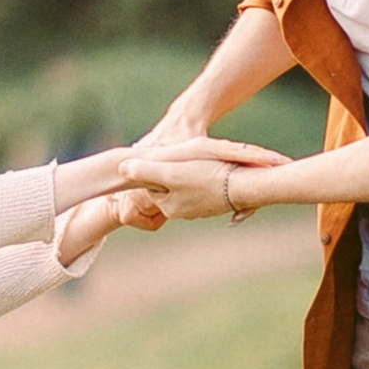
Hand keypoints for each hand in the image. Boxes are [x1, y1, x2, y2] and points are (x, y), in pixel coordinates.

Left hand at [117, 147, 247, 224]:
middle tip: (188, 158)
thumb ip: (144, 171)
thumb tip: (120, 169)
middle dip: (175, 169)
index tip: (168, 157)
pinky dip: (209, 175)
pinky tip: (219, 168)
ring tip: (207, 162)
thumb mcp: (171, 172)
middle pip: (170, 183)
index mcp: (169, 205)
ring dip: (193, 171)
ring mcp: (200, 208)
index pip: (152, 182)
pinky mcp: (217, 202)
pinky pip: (206, 185)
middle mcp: (183, 211)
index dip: (158, 166)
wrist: (247, 185)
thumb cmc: (207, 177)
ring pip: (188, 183)